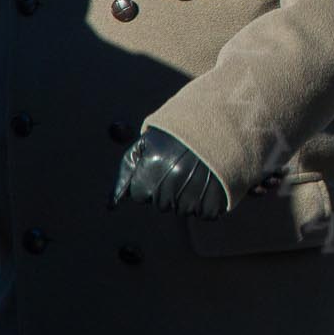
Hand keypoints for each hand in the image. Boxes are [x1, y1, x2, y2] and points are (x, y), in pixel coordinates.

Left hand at [110, 129, 226, 218]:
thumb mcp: (147, 143)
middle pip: (160, 204)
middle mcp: (169, 187)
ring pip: (182, 209)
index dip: (150, 180)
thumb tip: (111, 205)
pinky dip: (208, 201)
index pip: (140, 194)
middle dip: (168, 189)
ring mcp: (192, 198)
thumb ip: (126, 172)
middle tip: (183, 167)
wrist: (222, 121)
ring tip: (198, 172)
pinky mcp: (213, 204)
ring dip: (188, 195)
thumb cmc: (180, 133)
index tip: (164, 165)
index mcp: (151, 171)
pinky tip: (211, 181)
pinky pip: (205, 213)